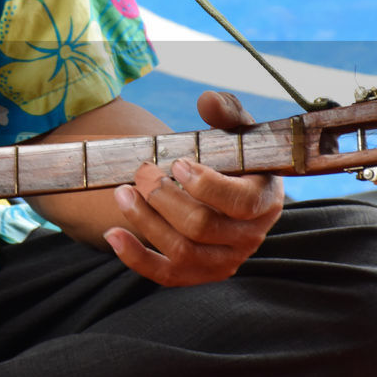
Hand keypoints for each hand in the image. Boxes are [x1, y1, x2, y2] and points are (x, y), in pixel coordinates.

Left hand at [102, 92, 282, 285]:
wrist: (230, 189)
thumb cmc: (235, 157)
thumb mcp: (238, 132)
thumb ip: (227, 113)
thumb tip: (207, 100)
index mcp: (265, 202)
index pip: (239, 203)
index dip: (205, 185)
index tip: (177, 163)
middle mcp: (249, 238)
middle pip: (201, 226)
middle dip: (163, 197)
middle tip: (141, 171)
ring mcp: (224, 260)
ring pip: (181, 252)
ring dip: (144, 222)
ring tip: (121, 192)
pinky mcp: (198, 274)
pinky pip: (165, 275)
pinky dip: (135, 257)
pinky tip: (112, 234)